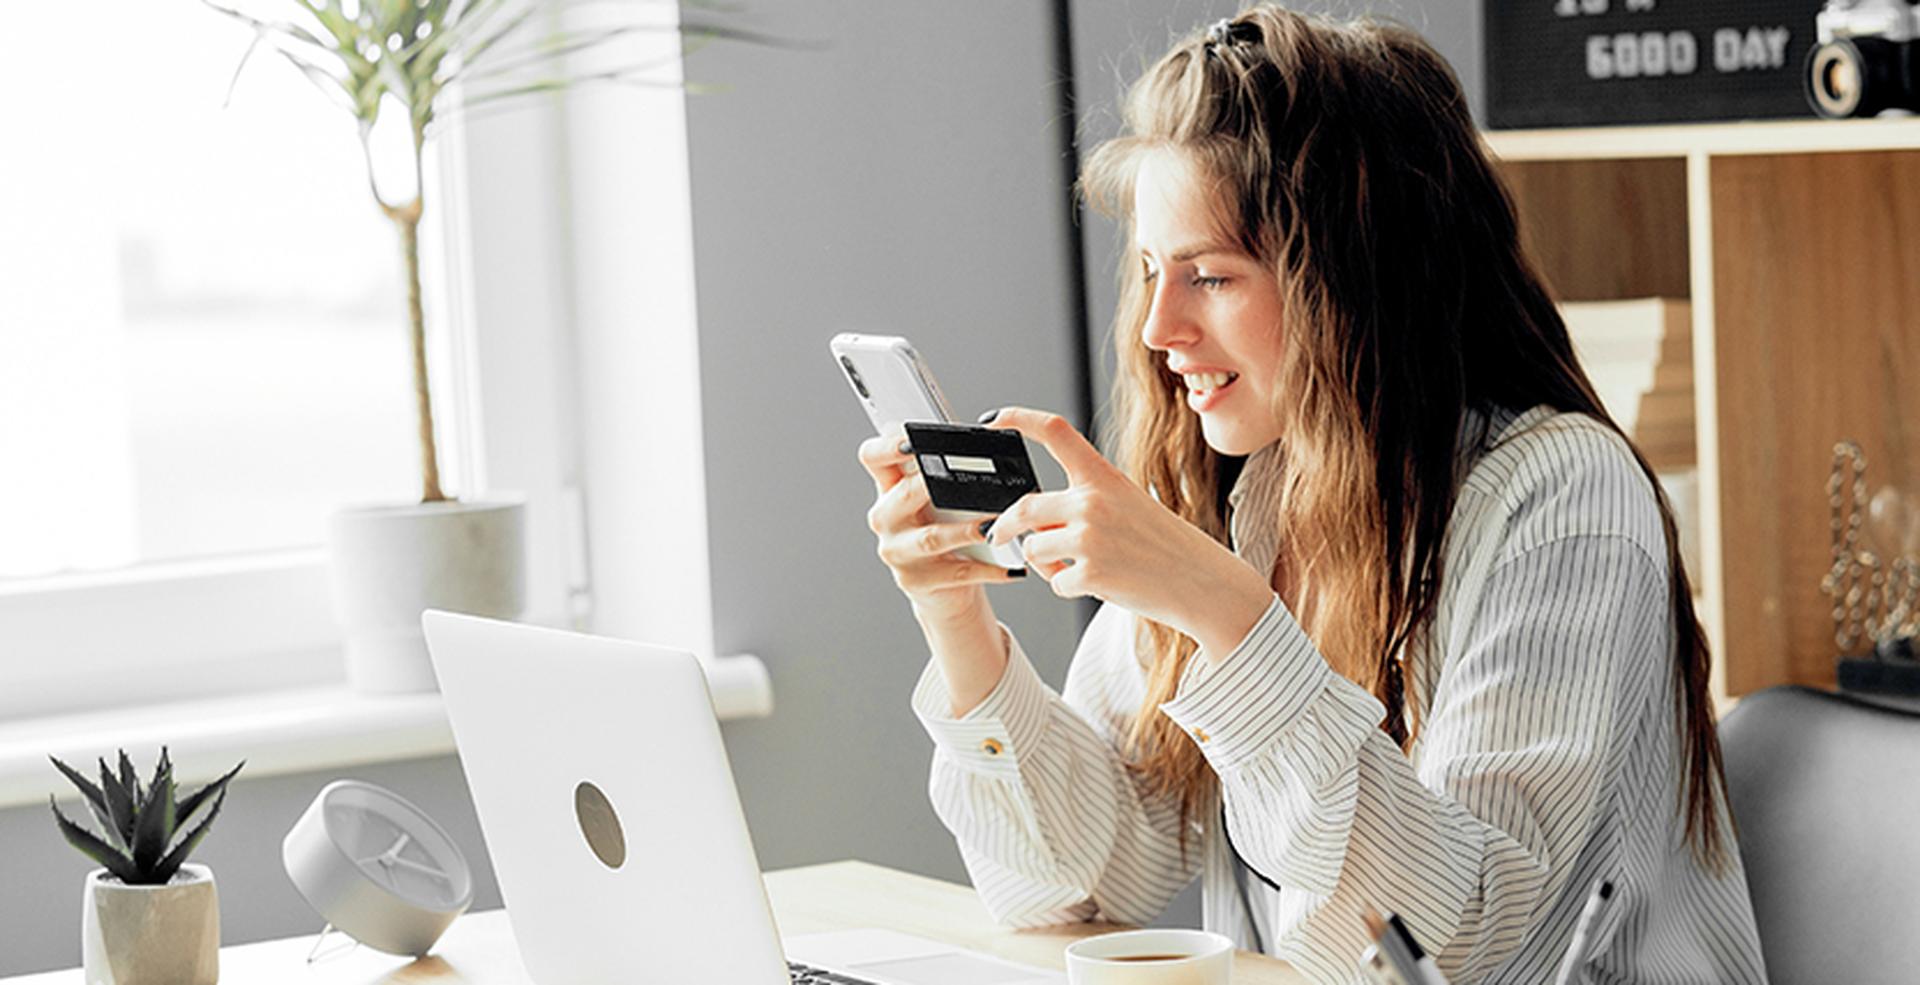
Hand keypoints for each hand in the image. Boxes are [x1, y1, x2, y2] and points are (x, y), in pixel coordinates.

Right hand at [856, 424, 1025, 619]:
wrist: (945, 589)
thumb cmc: (946, 531)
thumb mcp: (940, 499)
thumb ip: (946, 471)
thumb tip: (983, 438)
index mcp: (888, 489)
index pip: (872, 456)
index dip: (887, 445)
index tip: (912, 441)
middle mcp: (886, 519)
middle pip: (903, 494)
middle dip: (932, 484)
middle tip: (962, 477)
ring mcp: (898, 552)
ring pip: (932, 538)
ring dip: (966, 531)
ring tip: (993, 526)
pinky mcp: (917, 582)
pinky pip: (958, 573)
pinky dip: (989, 569)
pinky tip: (1011, 566)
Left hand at [979, 407, 1274, 659]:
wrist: (1202, 581)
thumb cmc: (1165, 545)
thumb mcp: (1128, 504)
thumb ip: (1083, 503)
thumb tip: (1035, 521)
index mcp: (1104, 477)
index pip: (1055, 432)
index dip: (1018, 419)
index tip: (993, 420)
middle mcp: (1093, 501)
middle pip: (1024, 506)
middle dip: (1004, 524)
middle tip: (997, 532)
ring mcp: (1090, 538)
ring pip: (1033, 549)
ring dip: (1044, 563)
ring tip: (1073, 567)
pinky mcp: (1091, 574)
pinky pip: (1054, 582)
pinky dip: (1066, 587)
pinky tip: (1094, 583)